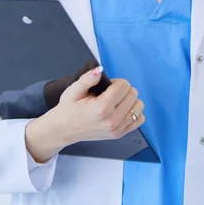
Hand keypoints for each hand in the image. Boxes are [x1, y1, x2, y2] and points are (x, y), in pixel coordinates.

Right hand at [25, 66, 144, 162]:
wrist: (64, 129)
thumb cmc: (68, 109)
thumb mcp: (73, 90)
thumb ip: (87, 79)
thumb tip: (99, 70)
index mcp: (101, 108)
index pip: (124, 86)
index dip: (116, 82)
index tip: (107, 86)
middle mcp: (112, 120)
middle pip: (133, 94)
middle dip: (123, 90)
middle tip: (110, 94)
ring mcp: (117, 129)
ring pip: (138, 106)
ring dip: (129, 100)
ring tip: (116, 101)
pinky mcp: (119, 134)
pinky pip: (139, 119)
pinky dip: (133, 112)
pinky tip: (121, 110)